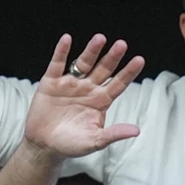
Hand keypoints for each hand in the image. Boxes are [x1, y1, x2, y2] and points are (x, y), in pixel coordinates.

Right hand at [23, 34, 145, 159]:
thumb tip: (136, 131)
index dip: (128, 72)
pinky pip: (57, 64)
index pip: (118, 84)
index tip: (140, 60)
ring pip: (83, 64)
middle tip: (122, 44)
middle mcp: (88, 89)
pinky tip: (67, 39)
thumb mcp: (95, 141)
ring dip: (91, 51)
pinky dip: (61, 51)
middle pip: (103, 69)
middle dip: (112, 57)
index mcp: (101, 101)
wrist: (44, 145)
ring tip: (100, 39)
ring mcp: (70, 84)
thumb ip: (113, 134)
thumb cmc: (71, 144)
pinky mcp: (51, 82)